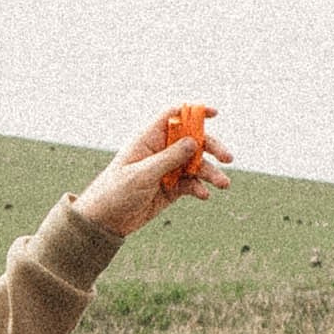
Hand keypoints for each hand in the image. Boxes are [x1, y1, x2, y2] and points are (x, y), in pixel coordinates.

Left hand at [73, 109, 234, 241]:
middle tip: (228, 158)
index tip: (215, 114)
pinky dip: (199, 188)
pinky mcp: (171, 188)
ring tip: (223, 184)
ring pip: (196, 164)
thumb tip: (193, 141)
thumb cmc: (116, 191)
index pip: (173, 116)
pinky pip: (191, 184)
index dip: (194, 112)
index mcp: (149, 140)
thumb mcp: (142, 174)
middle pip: (192, 141)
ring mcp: (167, 170)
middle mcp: (160, 151)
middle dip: (212, 147)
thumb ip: (168, 158)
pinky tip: (203, 195)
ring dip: (211, 172)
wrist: (106, 221)